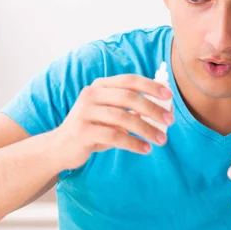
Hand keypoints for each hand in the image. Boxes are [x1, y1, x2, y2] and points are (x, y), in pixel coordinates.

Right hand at [52, 74, 173, 169]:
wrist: (60, 147)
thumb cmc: (92, 129)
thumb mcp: (111, 115)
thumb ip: (131, 110)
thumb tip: (163, 109)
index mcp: (100, 86)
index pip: (129, 80)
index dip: (151, 86)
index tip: (169, 96)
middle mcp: (91, 95)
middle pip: (128, 98)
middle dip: (153, 109)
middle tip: (170, 120)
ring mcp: (85, 112)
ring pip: (123, 118)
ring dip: (146, 129)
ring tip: (161, 140)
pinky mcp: (82, 132)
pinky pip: (114, 136)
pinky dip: (133, 143)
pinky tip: (145, 149)